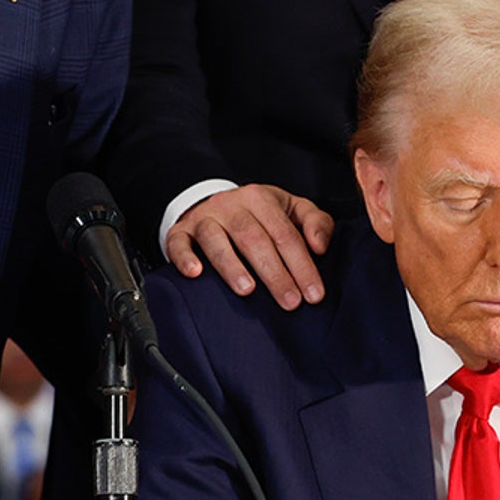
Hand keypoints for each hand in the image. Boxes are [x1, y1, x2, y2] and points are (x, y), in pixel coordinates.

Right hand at [165, 185, 334, 310]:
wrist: (216, 205)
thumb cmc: (259, 215)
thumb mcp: (292, 210)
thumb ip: (316, 223)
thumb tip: (320, 246)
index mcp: (261, 198)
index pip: (285, 233)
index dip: (302, 265)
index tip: (313, 294)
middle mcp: (231, 205)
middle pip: (254, 238)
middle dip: (274, 273)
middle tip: (289, 301)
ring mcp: (204, 217)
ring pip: (216, 239)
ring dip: (232, 265)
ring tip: (247, 290)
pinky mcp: (180, 232)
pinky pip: (179, 243)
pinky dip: (185, 257)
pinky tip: (196, 273)